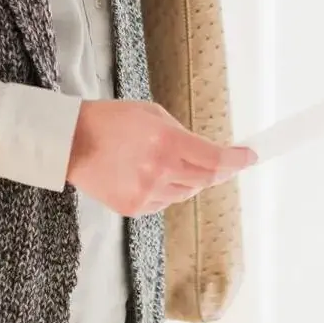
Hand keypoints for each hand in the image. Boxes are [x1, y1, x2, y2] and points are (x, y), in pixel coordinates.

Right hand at [66, 100, 254, 216]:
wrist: (72, 142)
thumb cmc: (111, 120)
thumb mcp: (152, 114)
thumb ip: (182, 135)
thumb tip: (207, 153)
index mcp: (167, 142)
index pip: (215, 158)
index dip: (237, 160)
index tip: (251, 157)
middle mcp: (160, 171)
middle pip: (206, 179)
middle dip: (217, 170)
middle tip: (219, 161)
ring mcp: (147, 193)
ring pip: (186, 192)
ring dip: (188, 179)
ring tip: (164, 162)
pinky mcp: (134, 208)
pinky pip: (165, 203)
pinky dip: (166, 191)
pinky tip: (146, 174)